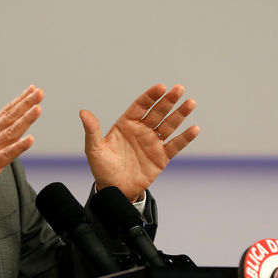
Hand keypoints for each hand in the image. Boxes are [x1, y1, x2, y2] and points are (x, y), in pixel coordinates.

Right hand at [0, 85, 42, 207]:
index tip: (32, 89)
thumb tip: (14, 126)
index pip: (5, 113)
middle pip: (9, 118)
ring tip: (38, 108)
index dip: (19, 100)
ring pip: (10, 132)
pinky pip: (7, 154)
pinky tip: (30, 139)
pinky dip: (19, 146)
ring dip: (25, 119)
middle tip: (39, 92)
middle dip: (25, 103)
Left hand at [80, 84, 199, 200]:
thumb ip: (92, 131)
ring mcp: (153, 143)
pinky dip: (185, 138)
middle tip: (179, 88)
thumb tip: (83, 112)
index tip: (161, 87)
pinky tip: (194, 128)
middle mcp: (142, 130)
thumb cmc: (102, 169)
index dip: (150, 96)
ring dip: (180, 114)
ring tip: (191, 102)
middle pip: (158, 112)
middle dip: (168, 101)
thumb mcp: (94, 150)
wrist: (114, 190)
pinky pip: (175, 145)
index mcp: (126, 124)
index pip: (140, 106)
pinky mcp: (161, 157)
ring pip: (169, 125)